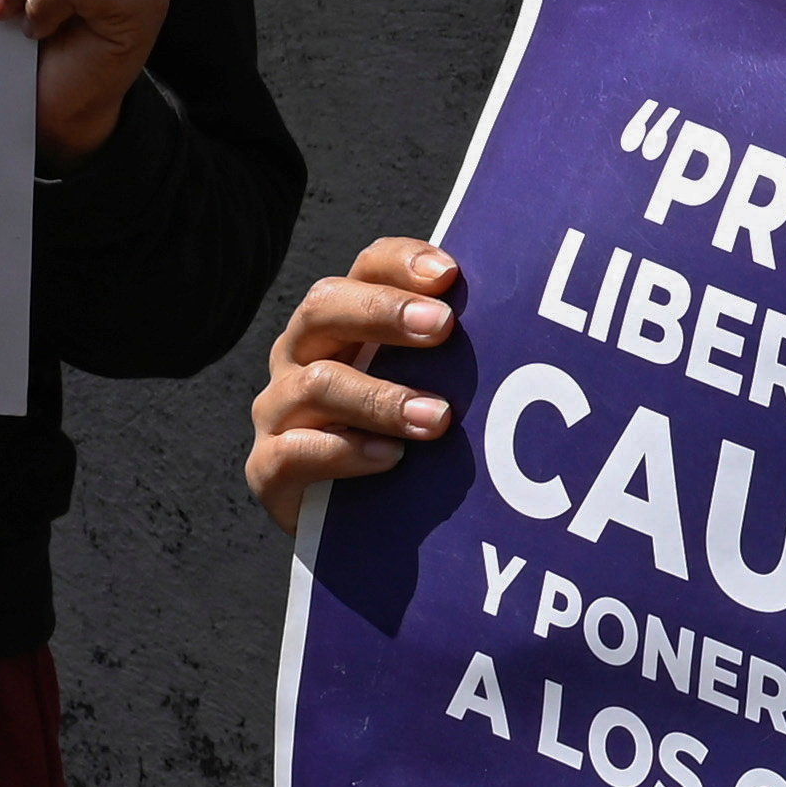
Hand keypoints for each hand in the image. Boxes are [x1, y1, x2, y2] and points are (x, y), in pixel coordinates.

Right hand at [246, 237, 466, 530]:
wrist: (351, 523)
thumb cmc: (401, 438)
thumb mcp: (425, 387)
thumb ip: (451, 356)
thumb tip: (518, 329)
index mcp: (343, 320)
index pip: (366, 269)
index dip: (402, 263)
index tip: (449, 275)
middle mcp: (301, 353)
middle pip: (325, 307)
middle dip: (385, 313)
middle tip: (443, 327)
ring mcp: (278, 409)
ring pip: (316, 384)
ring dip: (381, 398)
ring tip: (437, 418)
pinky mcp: (267, 467)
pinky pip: (294, 453)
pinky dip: (345, 453)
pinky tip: (390, 459)